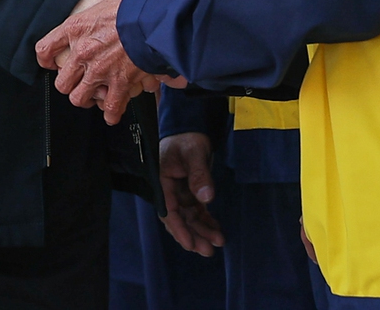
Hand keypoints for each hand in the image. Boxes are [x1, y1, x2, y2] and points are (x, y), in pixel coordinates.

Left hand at [34, 0, 163, 123]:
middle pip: (61, 82)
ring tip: (94, 96)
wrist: (159, 20)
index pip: (45, 49)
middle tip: (78, 80)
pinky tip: (113, 112)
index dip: (45, 59)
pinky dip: (112, 113)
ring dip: (87, 98)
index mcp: (77, 28)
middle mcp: (84, 53)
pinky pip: (110, 108)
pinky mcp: (120, 85)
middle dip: (69, 83)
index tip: (49, 62)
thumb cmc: (141, 2)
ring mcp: (100, 72)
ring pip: (80, 98)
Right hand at [159, 131, 223, 255]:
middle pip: (179, 219)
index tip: (190, 244)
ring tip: (217, 243)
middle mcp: (168, 191)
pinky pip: (196, 212)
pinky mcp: (189, 193)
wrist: (190, 128)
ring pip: (189, 218)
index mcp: (162, 182)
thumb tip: (206, 198)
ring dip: (201, 231)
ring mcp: (178, 194)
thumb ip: (199, 174)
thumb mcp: (193, 153)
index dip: (179, 229)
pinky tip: (217, 231)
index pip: (168, 211)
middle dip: (193, 236)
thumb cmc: (187, 138)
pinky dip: (206, 222)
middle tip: (208, 251)